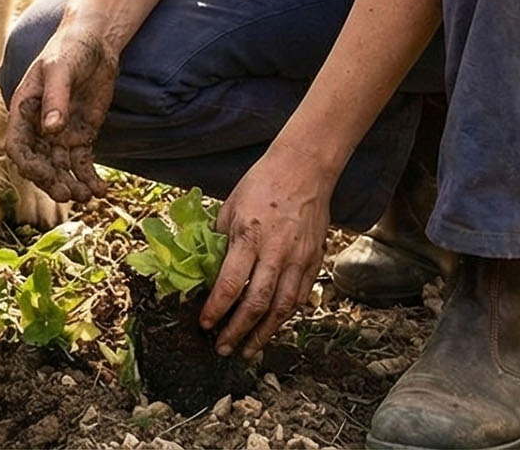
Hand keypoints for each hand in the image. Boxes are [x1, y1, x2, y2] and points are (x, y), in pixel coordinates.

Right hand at [2, 26, 116, 202]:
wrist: (95, 42)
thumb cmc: (69, 48)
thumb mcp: (60, 70)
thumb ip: (55, 99)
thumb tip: (50, 130)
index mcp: (24, 110)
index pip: (18, 146)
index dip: (28, 165)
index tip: (44, 176)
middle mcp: (39, 127)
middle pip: (39, 164)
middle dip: (51, 182)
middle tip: (70, 195)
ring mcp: (60, 134)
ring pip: (60, 168)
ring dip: (71, 184)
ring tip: (88, 196)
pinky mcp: (81, 136)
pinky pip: (81, 163)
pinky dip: (89, 179)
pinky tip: (100, 190)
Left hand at [201, 148, 333, 356]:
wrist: (304, 169)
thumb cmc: (262, 184)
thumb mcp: (229, 207)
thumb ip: (220, 241)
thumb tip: (206, 271)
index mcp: (249, 235)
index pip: (231, 283)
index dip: (217, 309)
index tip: (204, 324)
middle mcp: (276, 251)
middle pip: (257, 303)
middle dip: (238, 331)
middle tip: (222, 348)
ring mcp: (299, 258)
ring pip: (283, 307)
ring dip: (264, 333)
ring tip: (248, 350)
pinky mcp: (314, 261)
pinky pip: (300, 297)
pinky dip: (286, 317)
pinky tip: (272, 327)